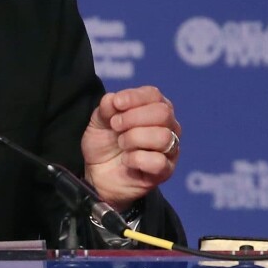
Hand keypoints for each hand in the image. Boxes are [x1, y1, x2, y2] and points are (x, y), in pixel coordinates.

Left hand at [82, 85, 180, 210]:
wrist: (97, 172)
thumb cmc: (104, 142)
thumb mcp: (99, 121)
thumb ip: (106, 108)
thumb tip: (113, 99)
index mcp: (153, 108)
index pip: (154, 95)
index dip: (134, 97)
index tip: (116, 104)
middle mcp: (168, 126)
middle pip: (163, 113)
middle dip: (133, 118)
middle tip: (115, 126)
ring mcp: (169, 149)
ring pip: (163, 136)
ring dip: (134, 138)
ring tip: (121, 143)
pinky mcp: (165, 171)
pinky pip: (158, 162)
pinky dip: (137, 158)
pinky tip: (126, 160)